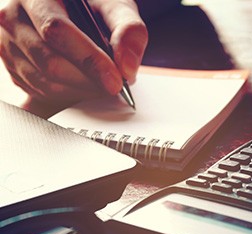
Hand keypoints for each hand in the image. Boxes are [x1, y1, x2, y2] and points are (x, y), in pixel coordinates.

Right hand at [0, 0, 147, 107]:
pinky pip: (40, 91)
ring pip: (45, 82)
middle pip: (49, 62)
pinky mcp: (13, 66)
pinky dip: (68, 95)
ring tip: (102, 85)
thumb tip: (127, 67)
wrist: (71, 10)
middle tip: (113, 86)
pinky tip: (85, 86)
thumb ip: (128, 29)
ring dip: (80, 91)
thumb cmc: (91, 6)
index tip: (115, 80)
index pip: (57, 31)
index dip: (90, 61)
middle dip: (88, 81)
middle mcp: (13, 17)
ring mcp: (9, 43)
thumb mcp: (114, 6)